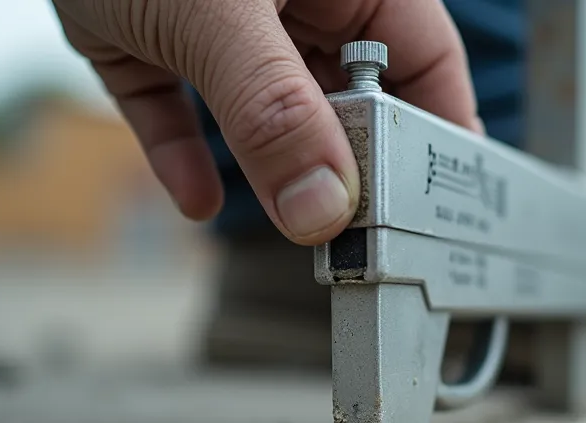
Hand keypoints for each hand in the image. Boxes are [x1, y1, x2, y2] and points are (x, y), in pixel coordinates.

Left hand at [51, 0, 480, 244]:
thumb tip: (322, 211)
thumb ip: (273, 110)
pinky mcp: (148, 37)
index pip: (424, 61)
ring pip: (264, 110)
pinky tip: (194, 200)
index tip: (435, 212)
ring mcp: (219, 19)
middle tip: (351, 237)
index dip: (437, 135)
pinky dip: (184, 154)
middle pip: (346, 96)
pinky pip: (180, 108)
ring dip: (271, 169)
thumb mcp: (218, 14)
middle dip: (345, 167)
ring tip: (291, 229)